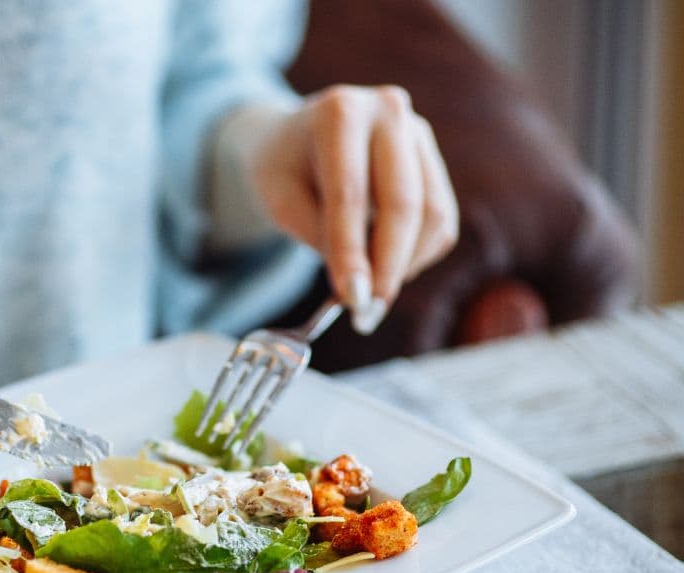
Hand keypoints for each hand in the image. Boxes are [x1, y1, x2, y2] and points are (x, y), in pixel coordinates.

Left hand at [243, 85, 458, 333]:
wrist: (295, 137)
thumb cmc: (282, 170)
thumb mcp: (278, 200)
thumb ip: (318, 237)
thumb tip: (360, 289)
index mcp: (340, 113)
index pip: (349, 194)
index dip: (352, 252)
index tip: (352, 299)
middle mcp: (388, 111)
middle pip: (403, 203)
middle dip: (387, 267)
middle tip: (368, 314)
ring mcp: (418, 132)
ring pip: (432, 215)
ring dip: (405, 265)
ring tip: (370, 293)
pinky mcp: (433, 158)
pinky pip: (440, 220)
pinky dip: (416, 255)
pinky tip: (383, 265)